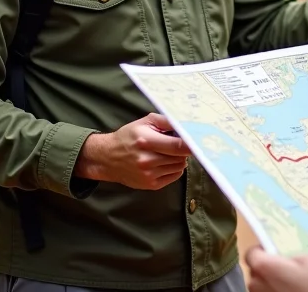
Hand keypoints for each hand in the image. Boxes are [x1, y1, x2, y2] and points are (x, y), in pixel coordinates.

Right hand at [75, 113, 189, 189]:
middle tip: (179, 143)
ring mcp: (149, 174)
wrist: (108, 158)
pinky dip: (174, 168)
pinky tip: (164, 162)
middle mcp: (147, 160)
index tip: (199, 140)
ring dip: (179, 158)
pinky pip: (175, 176)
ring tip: (167, 152)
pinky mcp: (151, 185)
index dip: (192, 144)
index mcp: (146, 141)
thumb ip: (166, 121)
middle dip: (184, 149)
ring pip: (180, 166)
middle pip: (181, 156)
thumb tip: (187, 125)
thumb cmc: (128, 137)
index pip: (178, 145)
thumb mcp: (145, 122)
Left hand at [246, 247, 307, 291]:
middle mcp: (255, 284)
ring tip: (288, 285)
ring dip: (270, 284)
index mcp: (263, 266)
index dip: (262, 251)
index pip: (251, 253)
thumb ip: (291, 257)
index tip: (274, 252)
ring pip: (260, 287)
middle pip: (255, 272)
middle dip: (267, 269)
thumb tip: (287, 261)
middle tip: (285, 270)